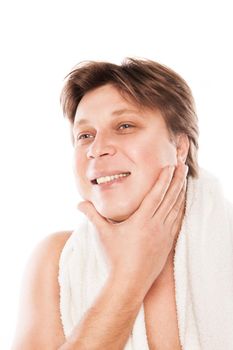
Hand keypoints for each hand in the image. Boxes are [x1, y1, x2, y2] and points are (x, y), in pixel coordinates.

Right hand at [78, 163, 187, 291]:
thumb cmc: (115, 257)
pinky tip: (182, 202)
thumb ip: (92, 215)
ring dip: (181, 192)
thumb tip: (78, 204)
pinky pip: (177, 221)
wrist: (129, 282)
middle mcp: (155, 225)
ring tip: (185, 179)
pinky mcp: (167, 243)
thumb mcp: (103, 234)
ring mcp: (164, 234)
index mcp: (141, 220)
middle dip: (177, 180)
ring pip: (176, 209)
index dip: (164, 179)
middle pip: (170, 198)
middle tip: (183, 166)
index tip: (171, 167)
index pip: (156, 195)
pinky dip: (181, 209)